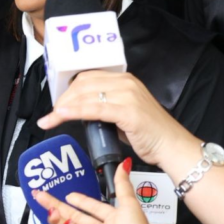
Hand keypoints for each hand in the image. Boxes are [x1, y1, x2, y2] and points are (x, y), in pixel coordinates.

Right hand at [34, 160, 155, 223]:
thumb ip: (122, 184)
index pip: (93, 208)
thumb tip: (124, 164)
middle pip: (76, 216)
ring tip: (48, 208)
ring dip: (58, 218)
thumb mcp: (129, 203)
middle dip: (57, 206)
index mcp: (114, 221)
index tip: (69, 195)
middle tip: (41, 196)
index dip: (81, 201)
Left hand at [36, 71, 195, 166]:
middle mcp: (125, 83)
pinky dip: (75, 111)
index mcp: (124, 80)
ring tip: (51, 119)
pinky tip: (61, 116)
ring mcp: (127, 95)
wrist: (171, 146)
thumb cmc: (149, 133)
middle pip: (83, 84)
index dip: (68, 90)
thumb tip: (81, 111)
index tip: (57, 103)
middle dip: (63, 99)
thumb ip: (105, 107)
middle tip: (52, 114)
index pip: (88, 77)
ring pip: (86, 95)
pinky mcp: (128, 111)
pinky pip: (94, 108)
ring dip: (63, 107)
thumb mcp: (124, 113)